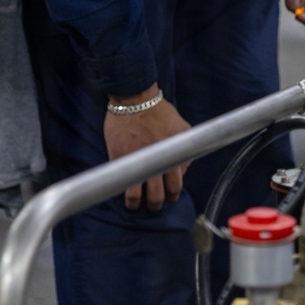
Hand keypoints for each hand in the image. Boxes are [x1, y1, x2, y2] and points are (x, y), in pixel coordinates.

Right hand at [103, 85, 190, 211]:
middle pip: (157, 197)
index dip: (171, 196)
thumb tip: (183, 168)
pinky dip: (120, 190)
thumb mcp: (182, 128)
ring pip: (136, 196)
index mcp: (172, 157)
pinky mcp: (119, 158)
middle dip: (155, 205)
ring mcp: (136, 161)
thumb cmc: (160, 112)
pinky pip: (119, 182)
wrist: (136, 99)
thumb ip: (186, 148)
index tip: (167, 196)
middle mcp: (155, 163)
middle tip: (152, 204)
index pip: (175, 188)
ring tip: (134, 203)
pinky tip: (121, 189)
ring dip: (135, 204)